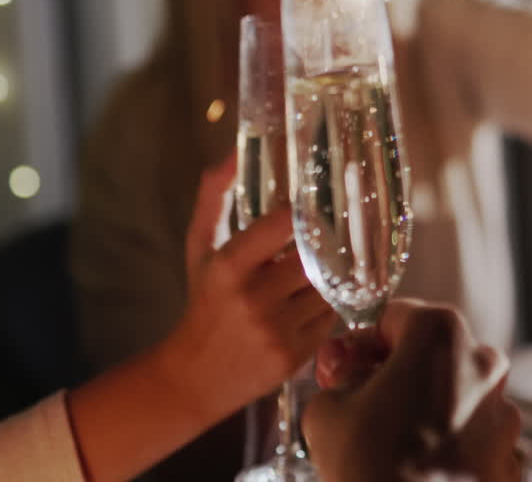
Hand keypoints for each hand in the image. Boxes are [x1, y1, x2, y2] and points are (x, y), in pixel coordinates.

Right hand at [162, 156, 336, 419]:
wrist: (194, 378)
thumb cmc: (203, 302)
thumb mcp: (200, 248)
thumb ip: (215, 198)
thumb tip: (233, 152)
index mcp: (229, 267)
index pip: (283, 226)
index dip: (307, 211)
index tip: (318, 203)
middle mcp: (255, 298)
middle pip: (315, 257)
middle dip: (326, 245)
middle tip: (338, 230)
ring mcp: (277, 330)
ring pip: (328, 287)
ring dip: (331, 276)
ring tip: (324, 267)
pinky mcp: (295, 355)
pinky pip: (330, 317)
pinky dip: (328, 305)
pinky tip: (313, 300)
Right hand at [305, 299, 521, 481]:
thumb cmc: (368, 465)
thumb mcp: (328, 409)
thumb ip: (339, 375)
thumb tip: (349, 370)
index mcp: (441, 335)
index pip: (395, 317)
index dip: (363, 340)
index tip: (343, 365)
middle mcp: (483, 363)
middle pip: (433, 353)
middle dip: (397, 371)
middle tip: (362, 400)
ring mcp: (503, 411)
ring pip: (458, 395)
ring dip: (427, 407)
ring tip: (390, 441)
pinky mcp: (509, 455)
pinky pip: (475, 437)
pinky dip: (451, 444)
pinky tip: (419, 465)